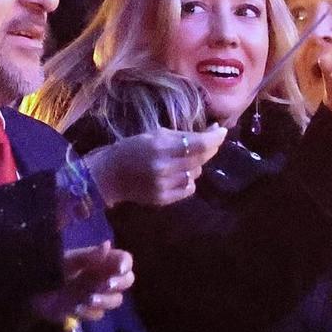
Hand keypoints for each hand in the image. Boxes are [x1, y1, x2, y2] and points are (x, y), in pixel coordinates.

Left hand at [32, 242, 133, 324]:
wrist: (30, 291)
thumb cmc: (49, 269)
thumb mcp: (67, 260)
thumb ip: (89, 256)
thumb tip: (107, 244)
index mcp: (101, 261)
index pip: (125, 260)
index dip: (125, 264)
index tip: (118, 269)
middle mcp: (103, 277)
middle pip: (127, 281)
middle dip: (117, 284)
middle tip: (104, 285)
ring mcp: (97, 295)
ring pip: (116, 300)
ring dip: (103, 300)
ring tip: (86, 298)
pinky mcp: (88, 311)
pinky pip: (97, 314)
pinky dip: (86, 312)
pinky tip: (73, 308)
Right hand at [86, 125, 227, 207]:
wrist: (109, 176)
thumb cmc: (131, 149)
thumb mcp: (154, 134)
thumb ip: (182, 135)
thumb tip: (211, 132)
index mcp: (160, 147)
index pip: (198, 144)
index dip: (214, 138)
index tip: (222, 131)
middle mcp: (164, 168)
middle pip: (200, 159)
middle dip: (209, 149)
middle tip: (211, 141)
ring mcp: (164, 186)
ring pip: (196, 174)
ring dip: (195, 165)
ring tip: (181, 160)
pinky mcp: (163, 199)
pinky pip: (189, 188)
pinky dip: (188, 180)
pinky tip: (177, 174)